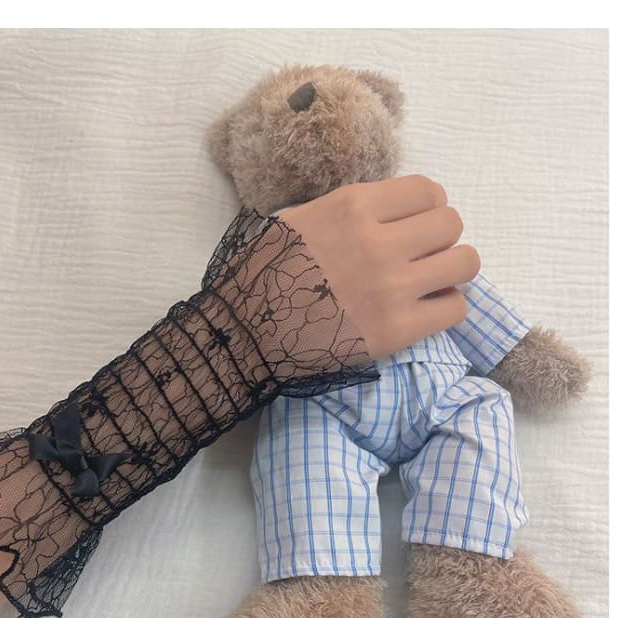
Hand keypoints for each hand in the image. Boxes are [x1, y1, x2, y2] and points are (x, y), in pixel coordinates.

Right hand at [278, 175, 479, 358]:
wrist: (245, 333)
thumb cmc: (263, 274)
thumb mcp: (298, 220)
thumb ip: (347, 210)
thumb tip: (388, 212)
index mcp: (353, 206)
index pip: (428, 190)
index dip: (428, 207)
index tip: (415, 224)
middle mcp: (379, 241)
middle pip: (451, 223)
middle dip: (440, 238)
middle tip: (419, 256)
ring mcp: (392, 288)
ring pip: (465, 263)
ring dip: (451, 270)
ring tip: (429, 281)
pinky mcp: (396, 331)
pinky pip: (455, 309)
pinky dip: (445, 307)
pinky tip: (424, 309)